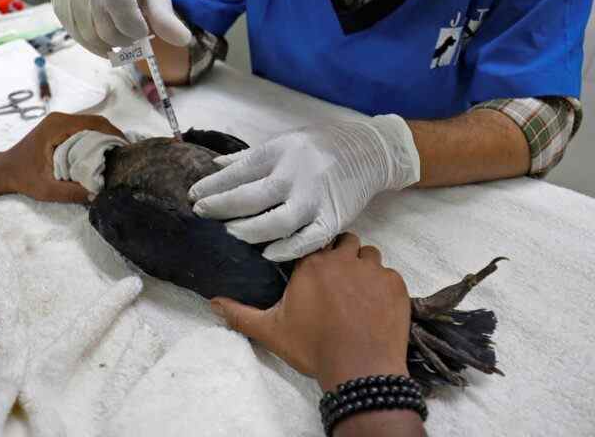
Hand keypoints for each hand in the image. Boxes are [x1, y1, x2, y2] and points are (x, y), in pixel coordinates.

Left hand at [0, 112, 124, 202]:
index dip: (114, 135)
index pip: (94, 124)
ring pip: (92, 123)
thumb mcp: (47, 189)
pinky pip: (84, 127)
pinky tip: (102, 152)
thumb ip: (72, 192)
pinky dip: (96, 137)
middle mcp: (59, 118)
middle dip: (113, 136)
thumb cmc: (23, 177)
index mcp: (57, 127)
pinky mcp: (59, 126)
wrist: (4, 170)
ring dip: (106, 136)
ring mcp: (59, 120)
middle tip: (125, 154)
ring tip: (117, 154)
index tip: (126, 150)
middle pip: (97, 121)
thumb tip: (98, 194)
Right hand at [48, 0, 191, 56]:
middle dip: (122, 39)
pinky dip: (89, 41)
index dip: (134, 28)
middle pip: (104, 30)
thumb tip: (184, 41)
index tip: (142, 28)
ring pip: (87, 36)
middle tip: (129, 31)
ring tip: (115, 31)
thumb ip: (165, 18)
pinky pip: (72, 32)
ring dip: (106, 44)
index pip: (122, 11)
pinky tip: (99, 31)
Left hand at [189, 116, 420, 261]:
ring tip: (230, 233)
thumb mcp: (283, 141)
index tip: (193, 195)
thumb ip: (249, 157)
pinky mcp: (334, 218)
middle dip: (221, 207)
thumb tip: (215, 166)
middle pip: (252, 196)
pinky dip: (287, 249)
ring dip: (249, 230)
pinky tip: (267, 254)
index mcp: (281, 151)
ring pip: (277, 221)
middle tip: (201, 214)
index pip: (239, 170)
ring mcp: (316, 197)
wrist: (369, 149)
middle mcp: (297, 173)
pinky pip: (308, 239)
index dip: (213, 185)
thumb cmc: (318, 146)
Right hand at [210, 234, 410, 390]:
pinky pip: (390, 275)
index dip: (313, 252)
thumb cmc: (314, 348)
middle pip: (344, 241)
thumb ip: (240, 314)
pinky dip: (383, 286)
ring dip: (363, 267)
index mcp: (312, 263)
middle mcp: (343, 259)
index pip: (312, 241)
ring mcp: (373, 271)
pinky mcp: (396, 285)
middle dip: (340, 254)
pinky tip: (375, 305)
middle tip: (336, 279)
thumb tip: (214, 303)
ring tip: (356, 291)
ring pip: (369, 254)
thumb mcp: (271, 332)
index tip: (312, 267)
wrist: (360, 370)